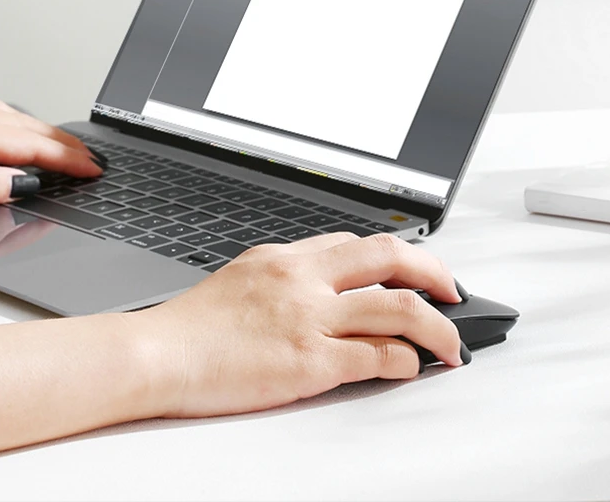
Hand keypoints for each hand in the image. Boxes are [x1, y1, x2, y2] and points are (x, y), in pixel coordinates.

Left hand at [0, 99, 101, 212]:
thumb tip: (22, 183)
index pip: (29, 145)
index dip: (65, 158)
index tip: (91, 168)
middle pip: (26, 126)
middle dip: (65, 143)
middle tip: (91, 158)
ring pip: (9, 118)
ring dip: (43, 133)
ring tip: (64, 147)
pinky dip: (16, 126)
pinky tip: (17, 133)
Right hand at [133, 232, 465, 418]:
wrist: (157, 354)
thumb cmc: (191, 325)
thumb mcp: (242, 279)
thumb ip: (286, 279)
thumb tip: (323, 290)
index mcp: (287, 256)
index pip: (357, 243)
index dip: (396, 257)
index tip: (415, 271)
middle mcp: (304, 276)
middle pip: (389, 256)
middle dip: (433, 271)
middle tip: (452, 291)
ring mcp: (309, 315)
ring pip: (397, 307)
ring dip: (436, 326)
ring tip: (451, 343)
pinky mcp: (309, 359)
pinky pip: (377, 355)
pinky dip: (406, 360)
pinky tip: (411, 367)